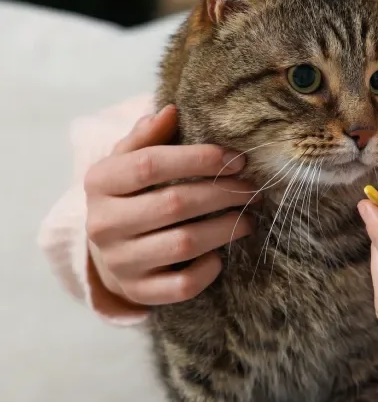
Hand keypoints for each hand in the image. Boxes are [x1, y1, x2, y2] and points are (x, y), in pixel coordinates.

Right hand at [83, 105, 258, 305]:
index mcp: (100, 182)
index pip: (150, 164)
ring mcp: (120, 262)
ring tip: (248, 217)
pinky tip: (221, 254)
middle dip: (224, 193)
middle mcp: (103, 223)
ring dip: (226, 228)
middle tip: (253, 189)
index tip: (237, 159)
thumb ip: (148, 136)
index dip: (200, 159)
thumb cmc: (132, 194)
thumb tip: (169, 110)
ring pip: (184, 244)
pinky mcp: (138, 291)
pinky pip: (182, 285)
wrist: (109, 252)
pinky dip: (209, 269)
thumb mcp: (130, 161)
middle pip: (175, 203)